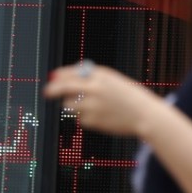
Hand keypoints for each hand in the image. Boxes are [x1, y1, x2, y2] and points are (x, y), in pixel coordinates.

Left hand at [43, 60, 162, 135]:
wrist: (145, 114)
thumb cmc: (128, 96)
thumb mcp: (111, 80)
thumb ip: (89, 77)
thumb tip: (60, 77)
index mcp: (100, 75)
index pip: (72, 72)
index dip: (60, 75)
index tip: (54, 77)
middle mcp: (94, 88)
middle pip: (63, 87)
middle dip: (52, 89)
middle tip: (47, 92)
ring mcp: (92, 105)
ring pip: (69, 105)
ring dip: (73, 105)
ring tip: (91, 107)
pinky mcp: (92, 120)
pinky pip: (79, 118)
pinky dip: (85, 117)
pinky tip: (101, 116)